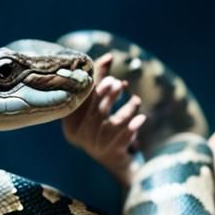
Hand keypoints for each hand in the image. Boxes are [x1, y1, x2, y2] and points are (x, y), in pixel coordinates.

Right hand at [61, 52, 146, 188]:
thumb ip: (100, 81)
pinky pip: (124, 138)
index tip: (107, 70)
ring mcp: (98, 145)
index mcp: (72, 123)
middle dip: (109, 95)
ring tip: (136, 101)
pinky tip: (141, 118)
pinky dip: (134, 127)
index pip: (82, 100)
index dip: (94, 83)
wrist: (112, 159)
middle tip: (119, 83)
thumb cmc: (101, 124)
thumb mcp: (96, 105)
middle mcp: (82, 135)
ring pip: (113, 124)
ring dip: (126, 110)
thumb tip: (108, 56)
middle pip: (97, 111)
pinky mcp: (113, 152)